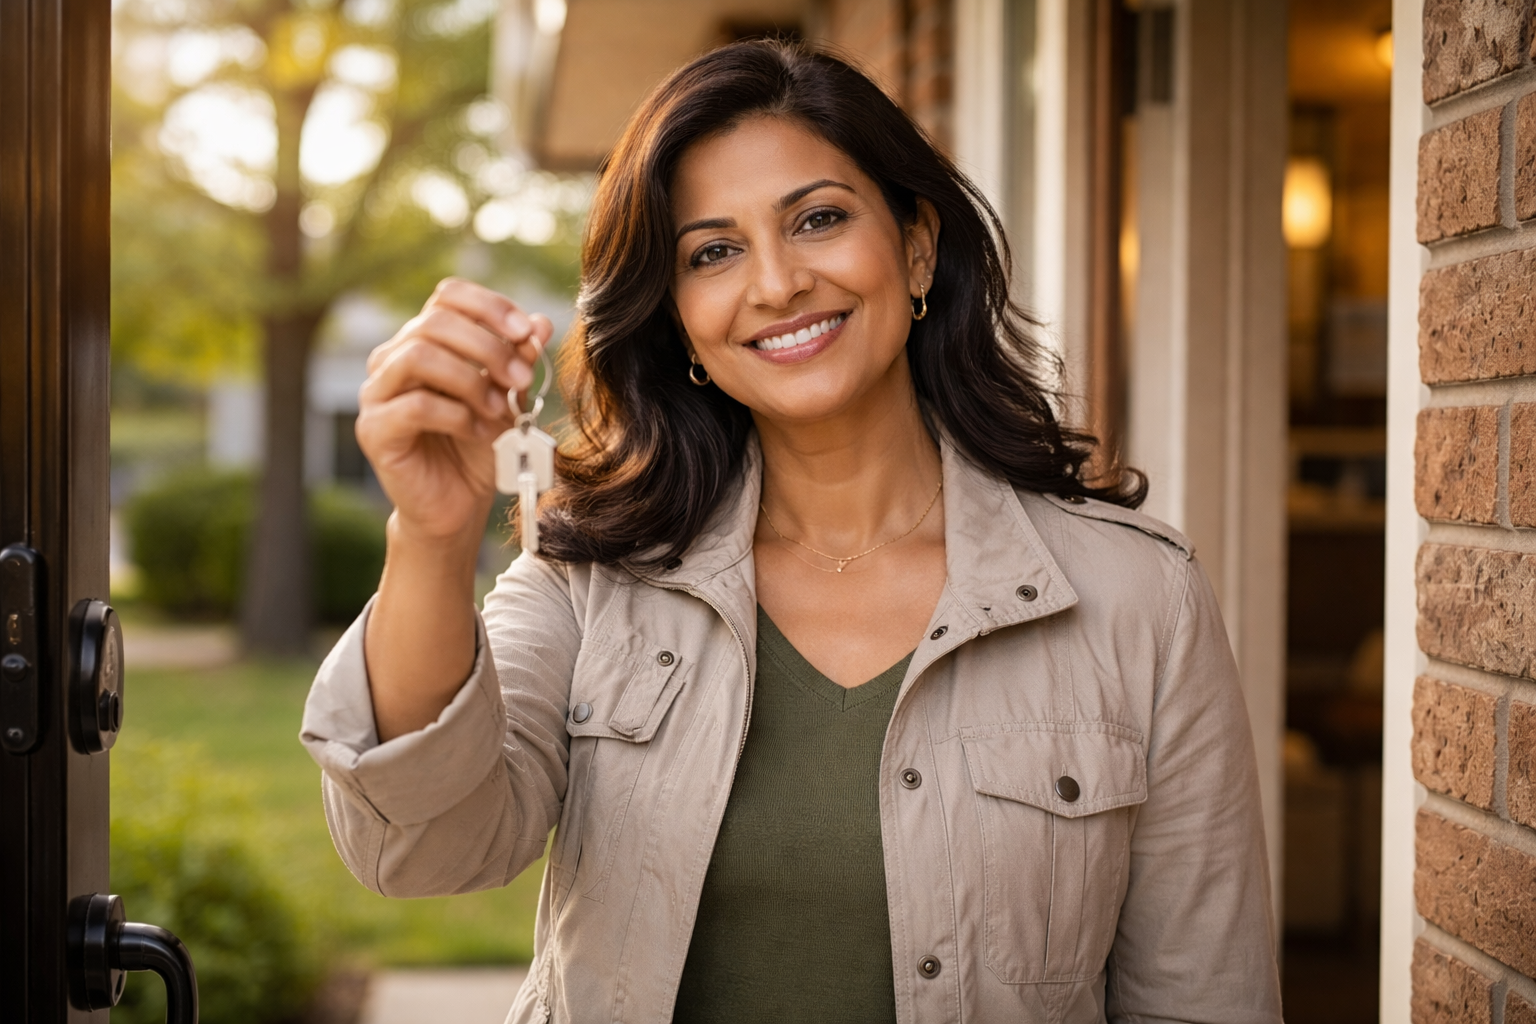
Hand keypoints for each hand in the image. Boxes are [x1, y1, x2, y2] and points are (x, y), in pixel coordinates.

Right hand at [356, 278, 552, 546]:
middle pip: (434, 322)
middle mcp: (392, 359)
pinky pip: (414, 406)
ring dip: (470, 379)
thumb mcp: (509, 398)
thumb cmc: (479, 448)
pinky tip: (479, 431)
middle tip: (522, 377)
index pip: (448, 296)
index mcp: (424, 341)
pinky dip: (457, 415)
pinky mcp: (374, 430)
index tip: (526, 332)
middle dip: (487, 346)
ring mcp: (377, 393)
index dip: (489, 306)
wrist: (458, 505)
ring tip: (499, 407)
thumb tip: (540, 322)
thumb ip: (518, 360)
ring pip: (419, 357)